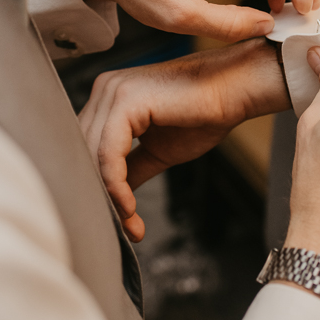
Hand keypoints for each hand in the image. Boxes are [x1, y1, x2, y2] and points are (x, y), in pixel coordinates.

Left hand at [79, 39, 287, 240]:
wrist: (238, 91)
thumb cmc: (206, 113)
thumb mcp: (158, 151)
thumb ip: (129, 170)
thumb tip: (111, 201)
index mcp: (110, 96)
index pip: (85, 147)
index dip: (96, 186)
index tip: (119, 221)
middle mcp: (105, 89)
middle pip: (82, 152)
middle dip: (99, 196)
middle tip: (121, 230)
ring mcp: (113, 92)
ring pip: (91, 156)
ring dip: (108, 198)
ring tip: (129, 224)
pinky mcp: (125, 101)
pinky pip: (108, 155)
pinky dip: (116, 187)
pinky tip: (130, 208)